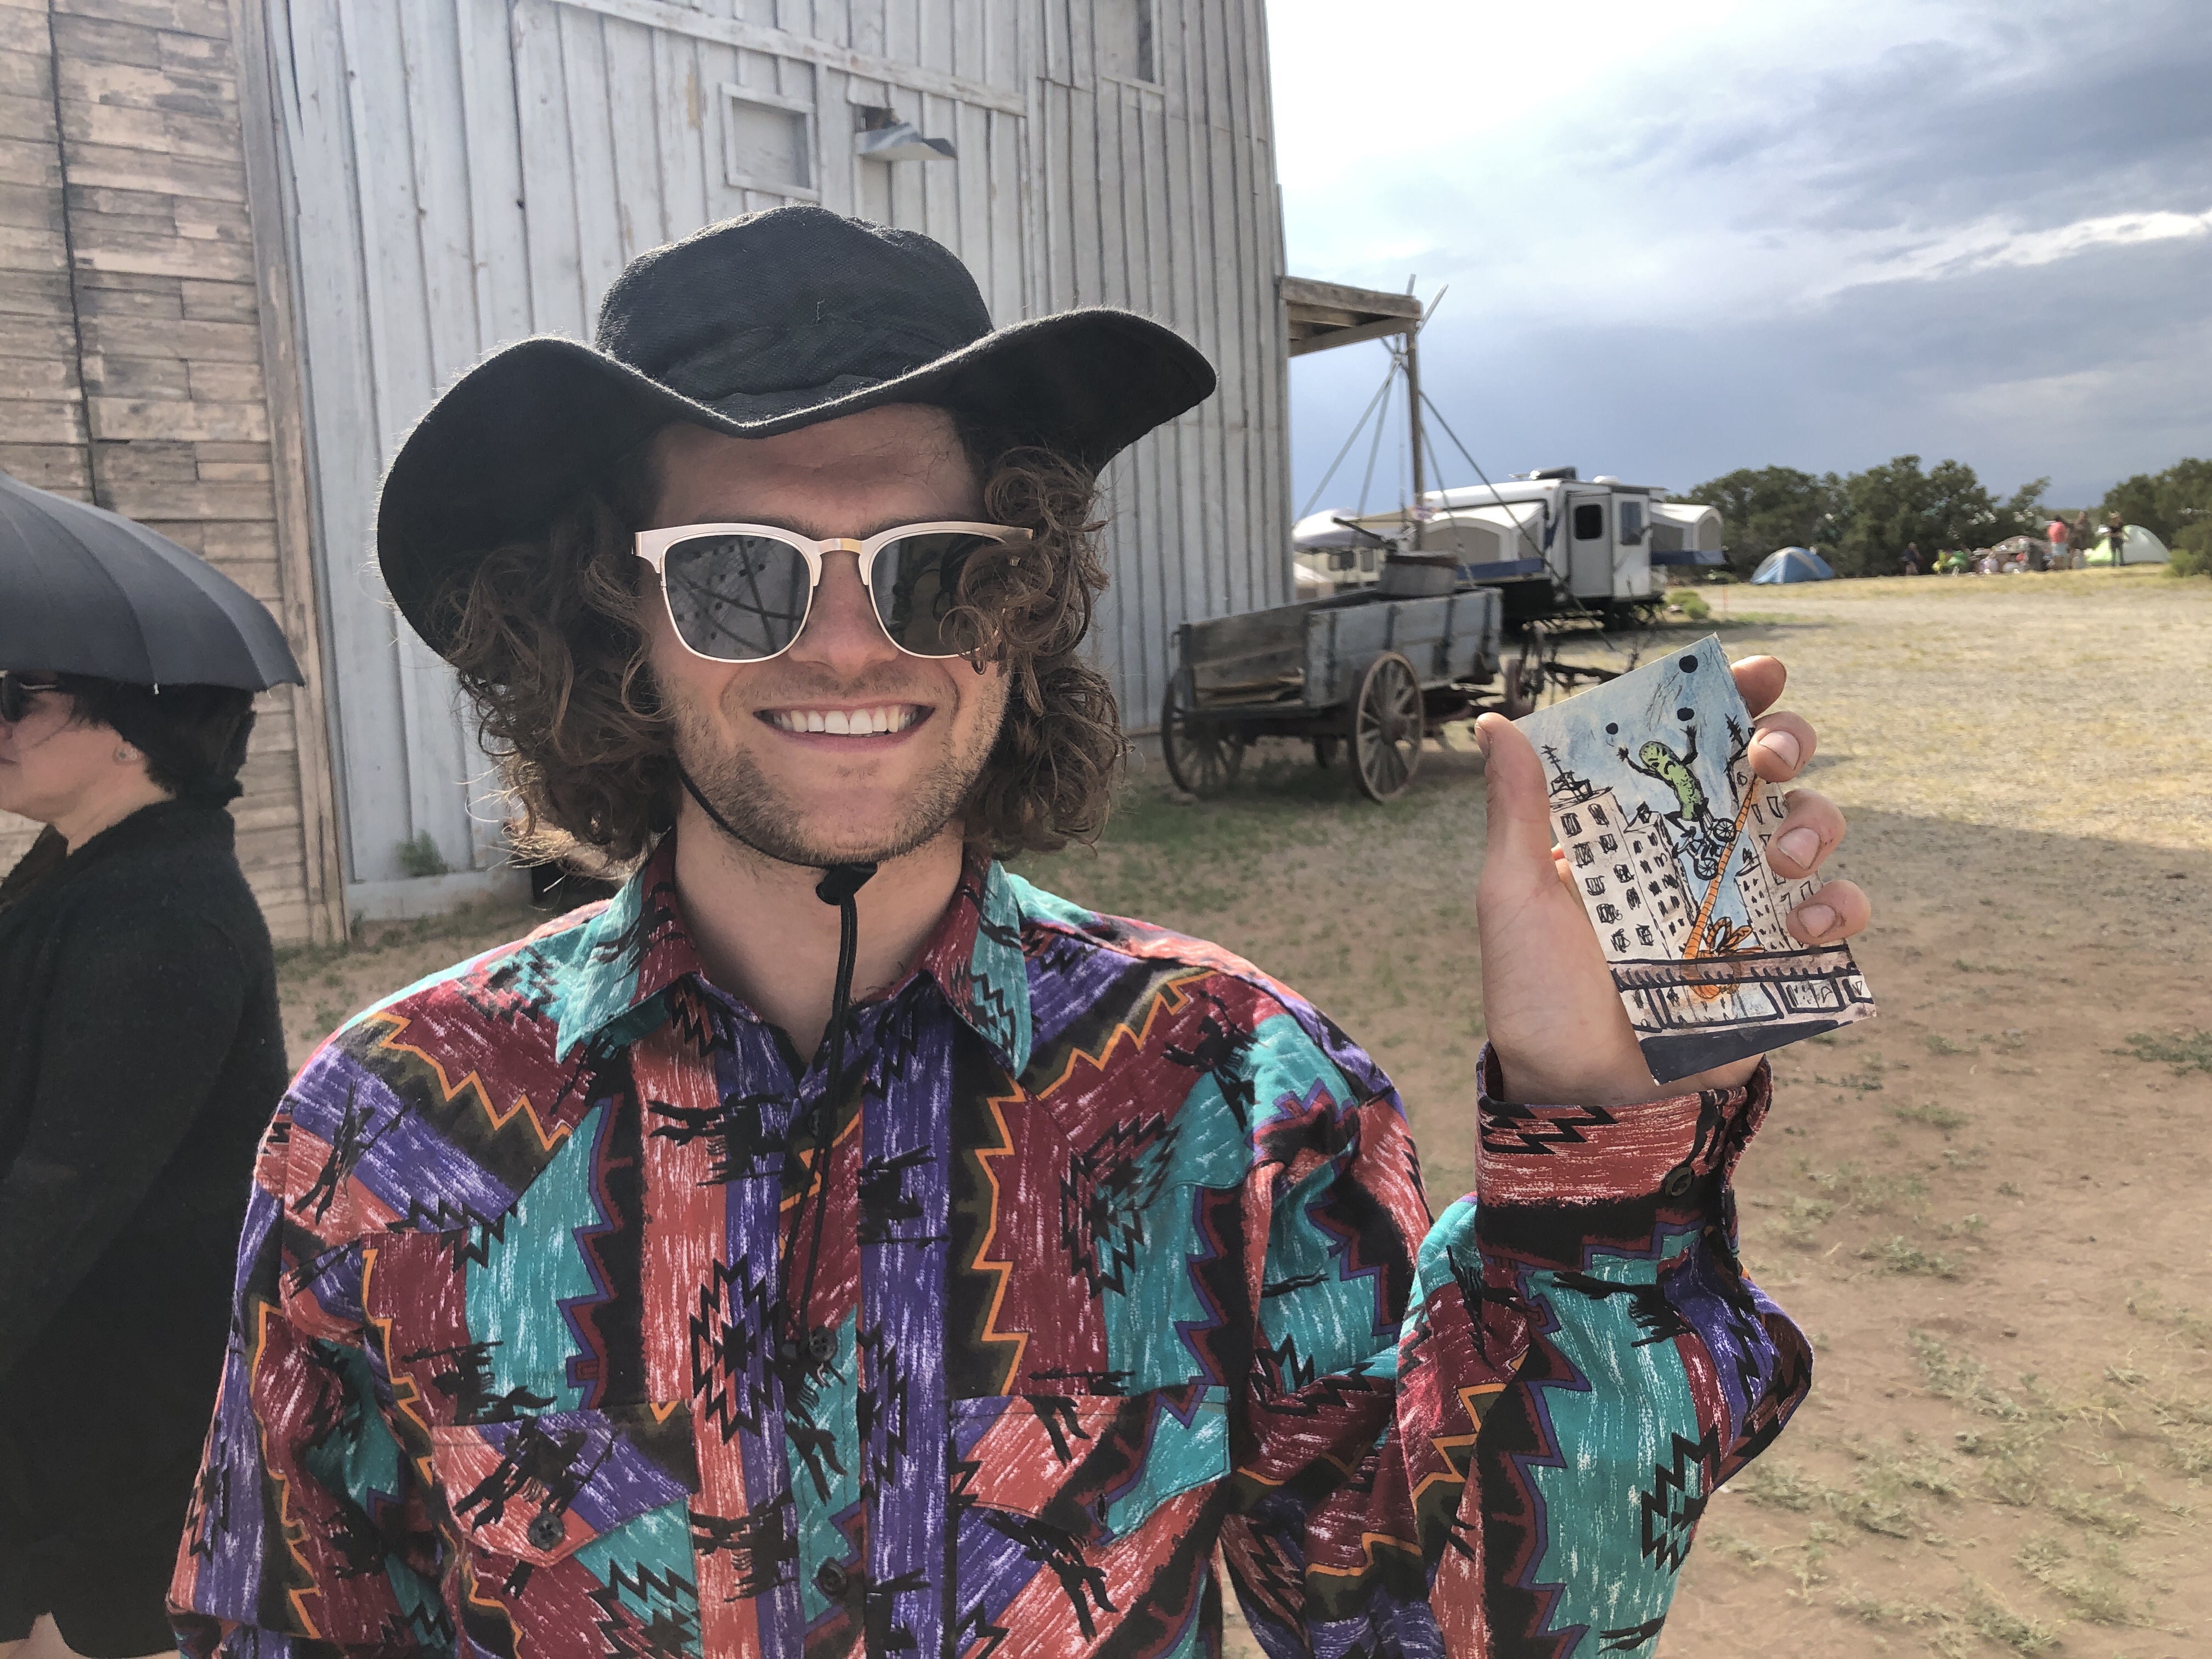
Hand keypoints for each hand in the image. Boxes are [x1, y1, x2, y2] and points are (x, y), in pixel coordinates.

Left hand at [1472, 655, 1869, 1106]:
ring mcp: (1746, 905)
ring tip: (1782, 853)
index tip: (1759, 672)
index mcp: (1639, 827)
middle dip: (1788, 742)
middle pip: (1773, 770)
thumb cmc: (1538, 998)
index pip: (1695, 743)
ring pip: (1815, 829)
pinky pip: (1837, 915)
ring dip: (1818, 820)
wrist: (1578, 1094)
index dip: (1737, 697)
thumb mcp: (1513, 897)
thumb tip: (1495, 723)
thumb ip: (1518, 813)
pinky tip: (1806, 920)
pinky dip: (1839, 905)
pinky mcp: (1781, 961)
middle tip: (1767, 758)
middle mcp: (1700, 854)